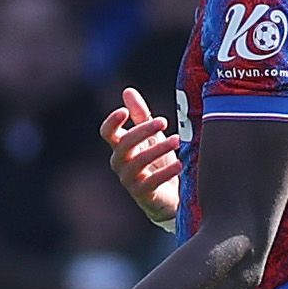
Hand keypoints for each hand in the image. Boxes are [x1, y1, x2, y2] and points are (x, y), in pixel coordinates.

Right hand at [100, 86, 181, 227]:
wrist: (169, 196)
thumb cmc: (158, 162)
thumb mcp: (151, 137)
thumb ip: (141, 116)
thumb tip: (127, 91)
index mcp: (121, 147)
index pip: (107, 133)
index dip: (112, 122)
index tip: (124, 111)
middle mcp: (120, 163)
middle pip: (124, 143)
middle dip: (144, 131)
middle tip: (164, 121)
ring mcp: (129, 180)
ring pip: (138, 161)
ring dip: (158, 149)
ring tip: (177, 140)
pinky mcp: (142, 194)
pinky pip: (151, 182)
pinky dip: (166, 172)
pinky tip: (180, 164)